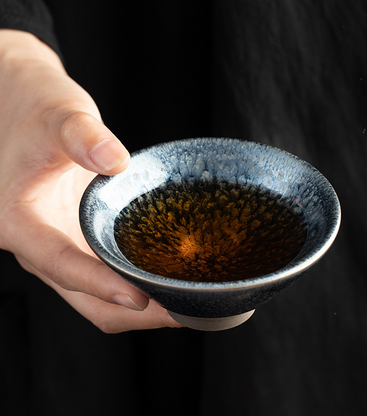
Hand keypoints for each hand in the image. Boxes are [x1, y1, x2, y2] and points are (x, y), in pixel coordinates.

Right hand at [0, 30, 180, 332]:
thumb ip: (81, 134)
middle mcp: (37, 244)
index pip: (60, 264)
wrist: (24, 107)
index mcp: (18, 221)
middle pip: (82, 298)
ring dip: (136, 309)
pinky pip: (103, 276)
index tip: (142, 298)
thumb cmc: (36, 107)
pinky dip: (132, 286)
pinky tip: (165, 280)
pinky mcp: (76, 240)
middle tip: (180, 313)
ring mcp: (59, 245)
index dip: (100, 285)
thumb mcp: (58, 114)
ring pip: (94, 297)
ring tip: (182, 306)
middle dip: (130, 313)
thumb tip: (115, 159)